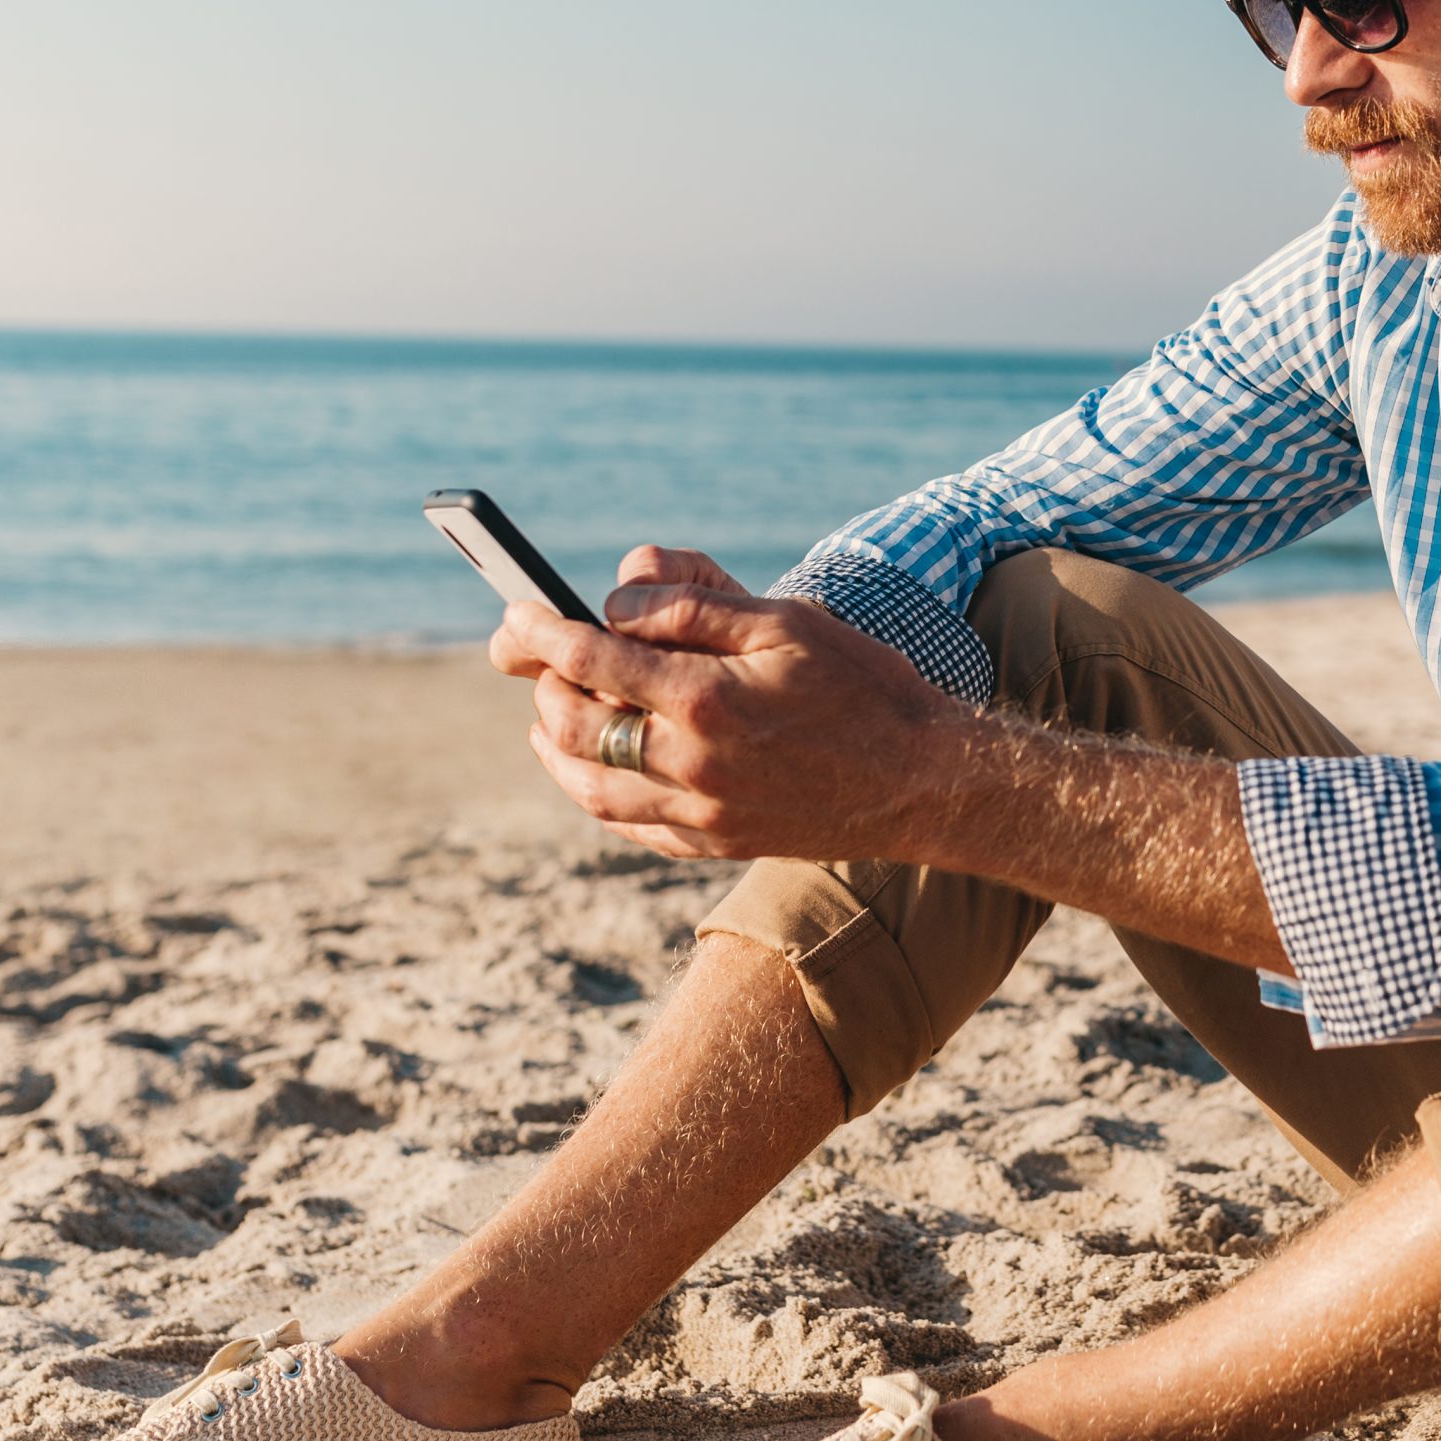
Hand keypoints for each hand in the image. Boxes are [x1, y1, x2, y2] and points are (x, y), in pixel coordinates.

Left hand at [486, 555, 967, 863]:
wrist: (924, 781)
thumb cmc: (861, 684)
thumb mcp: (783, 620)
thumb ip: (692, 603)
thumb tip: (614, 598)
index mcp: (704, 697)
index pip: (589, 657)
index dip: (541, 631)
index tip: (517, 612)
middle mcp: (691, 762)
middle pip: (574, 723)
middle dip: (539, 682)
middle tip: (528, 654)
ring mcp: (699, 811)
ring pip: (589, 784)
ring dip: (555, 743)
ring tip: (548, 711)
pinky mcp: (713, 843)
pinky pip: (629, 824)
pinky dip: (595, 792)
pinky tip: (595, 765)